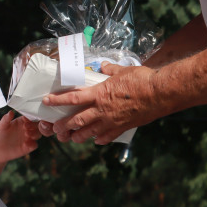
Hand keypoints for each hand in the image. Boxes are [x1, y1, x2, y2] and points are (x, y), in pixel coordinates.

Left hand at [0, 111, 39, 164]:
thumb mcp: (1, 126)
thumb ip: (6, 118)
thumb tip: (11, 112)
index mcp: (21, 121)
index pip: (30, 117)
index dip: (30, 117)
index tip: (26, 119)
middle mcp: (26, 129)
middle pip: (37, 125)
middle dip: (34, 125)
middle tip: (26, 127)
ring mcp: (28, 138)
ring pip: (38, 134)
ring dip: (35, 133)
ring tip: (27, 134)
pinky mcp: (27, 147)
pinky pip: (34, 145)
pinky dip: (33, 144)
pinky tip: (26, 144)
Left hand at [40, 62, 161, 143]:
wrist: (160, 94)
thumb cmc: (141, 79)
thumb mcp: (122, 70)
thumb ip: (110, 70)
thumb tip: (103, 66)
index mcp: (99, 93)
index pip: (73, 98)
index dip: (57, 100)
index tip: (46, 102)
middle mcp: (102, 110)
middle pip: (77, 120)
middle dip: (64, 126)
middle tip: (55, 129)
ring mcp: (112, 121)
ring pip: (89, 132)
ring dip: (78, 136)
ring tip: (71, 138)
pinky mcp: (123, 127)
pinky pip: (107, 136)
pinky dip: (99, 139)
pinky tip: (96, 140)